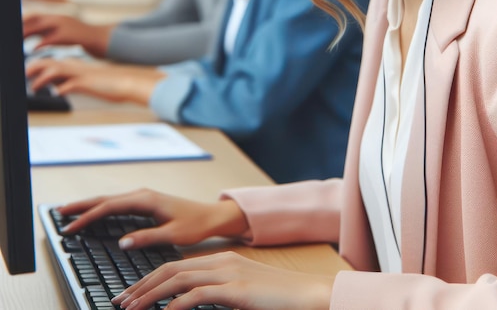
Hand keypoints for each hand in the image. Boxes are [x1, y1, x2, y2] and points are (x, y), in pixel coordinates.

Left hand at [22, 13, 111, 56]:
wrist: (99, 38)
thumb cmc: (79, 37)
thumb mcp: (62, 31)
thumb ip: (47, 32)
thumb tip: (31, 36)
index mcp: (56, 16)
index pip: (34, 15)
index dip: (23, 21)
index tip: (14, 29)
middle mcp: (59, 18)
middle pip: (34, 18)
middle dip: (22, 26)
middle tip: (14, 35)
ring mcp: (64, 25)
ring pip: (40, 26)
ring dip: (27, 33)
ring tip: (19, 40)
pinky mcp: (68, 35)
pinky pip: (50, 38)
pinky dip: (40, 43)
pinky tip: (34, 49)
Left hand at [25, 58, 163, 104]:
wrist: (129, 82)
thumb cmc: (111, 84)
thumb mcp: (89, 81)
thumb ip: (73, 81)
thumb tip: (59, 87)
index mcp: (76, 65)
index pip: (52, 62)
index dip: (38, 67)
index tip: (29, 74)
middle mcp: (76, 67)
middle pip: (48, 62)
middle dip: (33, 68)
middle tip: (24, 75)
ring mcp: (81, 74)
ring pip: (54, 71)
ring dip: (41, 79)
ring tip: (33, 88)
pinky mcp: (86, 83)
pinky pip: (67, 85)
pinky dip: (59, 90)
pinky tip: (56, 95)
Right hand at [57, 189, 249, 247]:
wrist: (211, 215)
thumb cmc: (195, 224)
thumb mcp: (173, 234)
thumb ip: (148, 237)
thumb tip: (122, 242)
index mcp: (147, 200)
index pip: (110, 207)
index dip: (88, 217)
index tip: (70, 227)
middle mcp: (143, 194)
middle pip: (106, 199)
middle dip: (82, 206)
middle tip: (58, 213)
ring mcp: (144, 197)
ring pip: (111, 199)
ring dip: (90, 205)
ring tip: (69, 212)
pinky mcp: (146, 202)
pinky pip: (118, 203)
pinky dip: (102, 207)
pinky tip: (95, 213)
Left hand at [113, 251, 333, 309]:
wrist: (308, 293)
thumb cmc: (277, 298)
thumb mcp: (242, 292)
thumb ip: (218, 293)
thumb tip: (190, 303)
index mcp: (222, 260)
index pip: (177, 266)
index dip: (150, 279)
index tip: (132, 295)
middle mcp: (222, 261)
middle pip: (171, 269)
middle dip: (142, 285)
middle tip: (120, 302)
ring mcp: (229, 273)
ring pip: (178, 279)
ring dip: (150, 295)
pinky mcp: (236, 290)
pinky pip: (198, 295)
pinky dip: (176, 304)